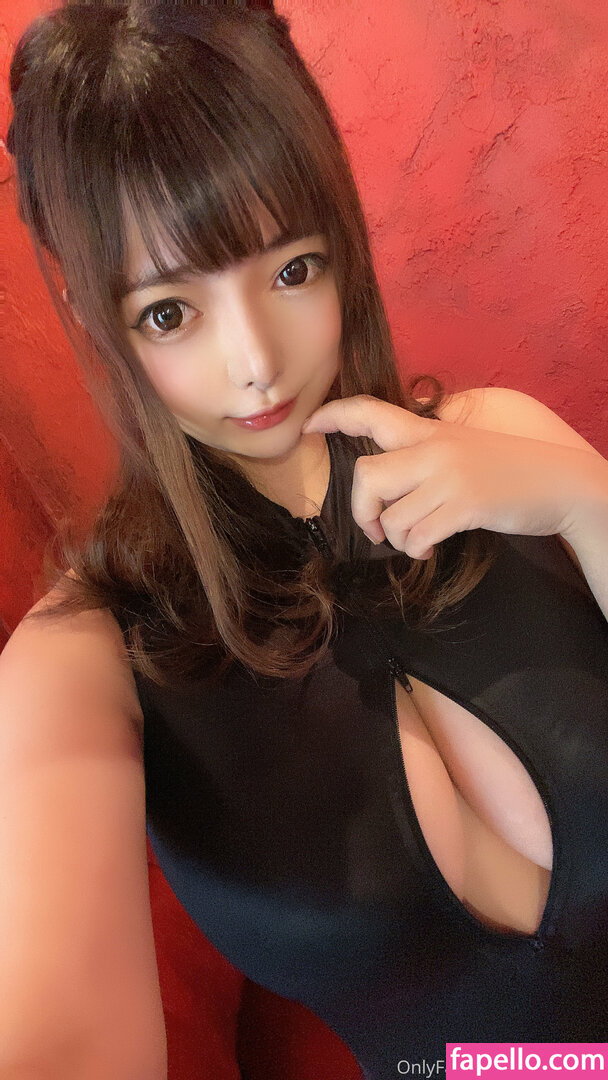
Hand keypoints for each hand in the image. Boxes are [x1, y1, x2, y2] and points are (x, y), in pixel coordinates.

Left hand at [301, 395, 597, 558]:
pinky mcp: (465, 505)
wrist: (560, 484)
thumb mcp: (463, 446)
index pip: (373, 412)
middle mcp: (435, 448)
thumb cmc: (508, 469)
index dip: (335, 415)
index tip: (309, 426)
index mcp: (431, 430)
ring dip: (396, 538)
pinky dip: (415, 551)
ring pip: (391, 516)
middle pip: (366, 475)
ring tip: (416, 540)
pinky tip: (428, 550)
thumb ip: (424, 451)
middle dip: (362, 510)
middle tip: (376, 528)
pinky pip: (416, 536)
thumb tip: (384, 475)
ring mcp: (449, 477)